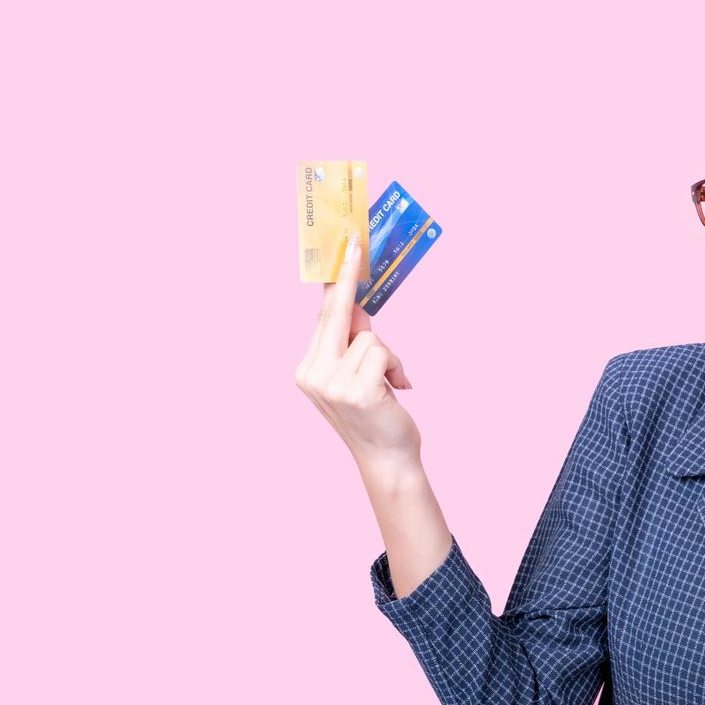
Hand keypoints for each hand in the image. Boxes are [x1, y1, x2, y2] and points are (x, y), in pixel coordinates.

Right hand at [295, 234, 420, 469]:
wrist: (387, 460)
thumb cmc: (376, 416)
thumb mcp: (360, 373)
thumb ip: (355, 341)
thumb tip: (358, 305)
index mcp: (307, 369)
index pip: (322, 318)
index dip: (333, 285)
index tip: (341, 253)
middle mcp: (312, 374)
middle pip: (334, 316)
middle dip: (348, 280)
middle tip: (357, 243)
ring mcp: (331, 384)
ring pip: (370, 337)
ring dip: (389, 356)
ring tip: (389, 385)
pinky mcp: (355, 391)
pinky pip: (382, 352)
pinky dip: (396, 368)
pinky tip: (396, 391)